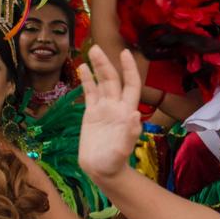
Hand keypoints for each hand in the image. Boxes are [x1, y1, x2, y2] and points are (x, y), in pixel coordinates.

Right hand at [78, 48, 144, 180]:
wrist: (101, 170)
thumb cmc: (114, 162)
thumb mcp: (123, 150)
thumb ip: (130, 133)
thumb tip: (137, 114)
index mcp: (126, 111)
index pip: (131, 85)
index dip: (129, 69)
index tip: (125, 53)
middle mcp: (116, 106)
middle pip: (113, 79)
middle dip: (106, 63)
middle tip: (96, 48)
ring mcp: (104, 108)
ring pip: (101, 83)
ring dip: (97, 67)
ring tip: (90, 51)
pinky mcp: (91, 113)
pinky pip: (89, 93)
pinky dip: (86, 80)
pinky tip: (82, 68)